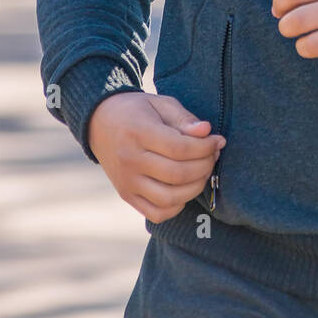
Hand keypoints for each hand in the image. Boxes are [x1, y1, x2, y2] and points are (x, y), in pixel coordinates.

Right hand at [87, 90, 225, 222]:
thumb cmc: (137, 111)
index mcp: (138, 133)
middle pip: (178, 175)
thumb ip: (184, 118)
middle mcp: (129, 160)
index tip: (218, 140)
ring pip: (169, 198)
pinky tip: (184, 189)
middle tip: (213, 155)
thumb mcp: (160, 103)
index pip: (180, 148)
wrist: (100, 122)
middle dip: (205, 166)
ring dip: (195, 188)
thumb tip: (207, 131)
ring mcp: (126, 182)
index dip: (206, 147)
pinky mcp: (126, 195)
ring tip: (202, 172)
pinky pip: (156, 213)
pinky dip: (176, 206)